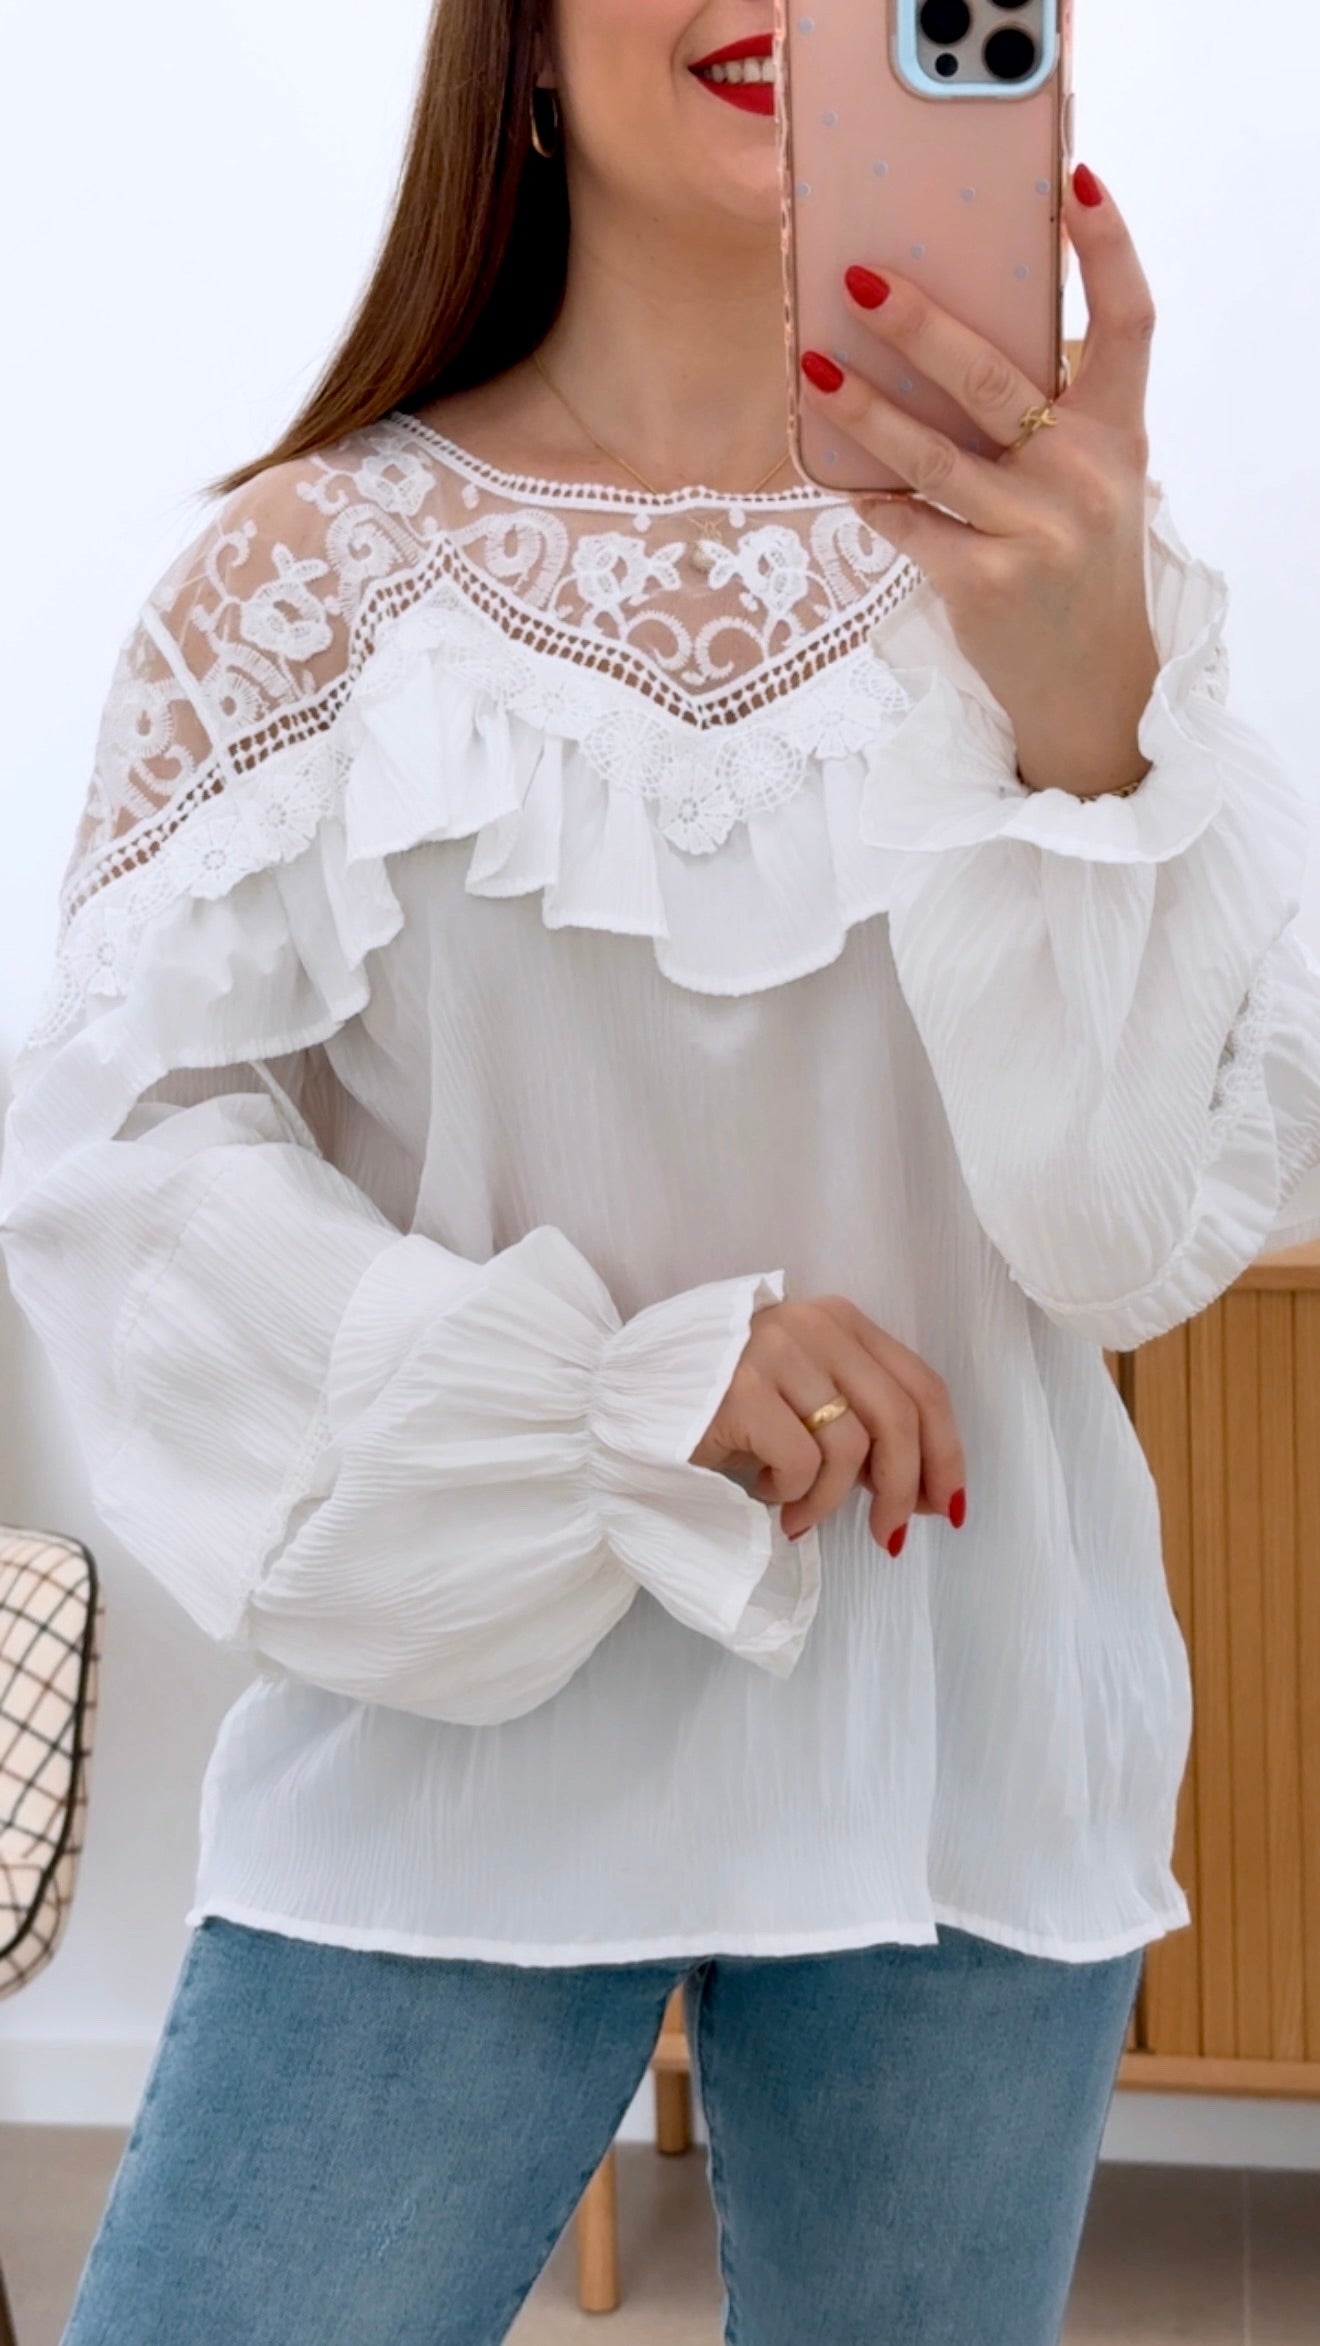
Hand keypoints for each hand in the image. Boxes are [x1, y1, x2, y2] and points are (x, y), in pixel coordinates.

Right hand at [688, 1295, 966, 1552]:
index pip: (921, 1385)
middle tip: (887, 1537)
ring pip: (851, 1446)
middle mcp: (811, 1325)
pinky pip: (802, 1464)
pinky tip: (765, 1495)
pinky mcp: (739, 1391)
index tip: (944, 1505)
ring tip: (799, 1513)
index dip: (946, 1452)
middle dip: (902, 1489)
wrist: (623, 1405)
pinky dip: (794, 1497)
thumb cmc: (718, 1410)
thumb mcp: (802, 1400)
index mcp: (837, 1320)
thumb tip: (921, 1489)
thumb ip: (859, 1422)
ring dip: (831, 1501)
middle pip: (898, 1416)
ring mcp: (773, 1352)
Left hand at [799, 164, 1159, 799]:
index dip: (1106, 246)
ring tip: (814, 369)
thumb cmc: (1072, 556)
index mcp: (1118, 431)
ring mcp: (1037, 532)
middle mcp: (1086, 476)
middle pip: (997, 379)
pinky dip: (870, 498)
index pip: (1130, 319)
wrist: (1088, 680)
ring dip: (864, 411)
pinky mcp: (986, 584)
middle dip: (921, 326)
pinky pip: (908, 524)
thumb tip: (939, 335)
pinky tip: (836, 473)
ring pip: (932, 456)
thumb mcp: (1088, 478)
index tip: (1072, 183)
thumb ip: (1046, 413)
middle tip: (858, 279)